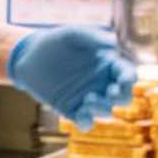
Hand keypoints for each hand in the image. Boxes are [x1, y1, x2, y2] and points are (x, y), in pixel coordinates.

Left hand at [7, 26, 135, 127]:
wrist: (29, 56)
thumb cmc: (54, 41)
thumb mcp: (72, 35)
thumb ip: (92, 37)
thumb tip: (114, 41)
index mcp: (107, 64)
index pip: (127, 73)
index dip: (129, 78)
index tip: (123, 80)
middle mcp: (101, 83)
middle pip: (122, 96)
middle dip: (121, 97)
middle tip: (110, 92)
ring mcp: (88, 97)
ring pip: (106, 110)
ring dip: (102, 108)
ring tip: (88, 98)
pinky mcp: (72, 109)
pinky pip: (85, 122)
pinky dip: (86, 122)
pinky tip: (81, 115)